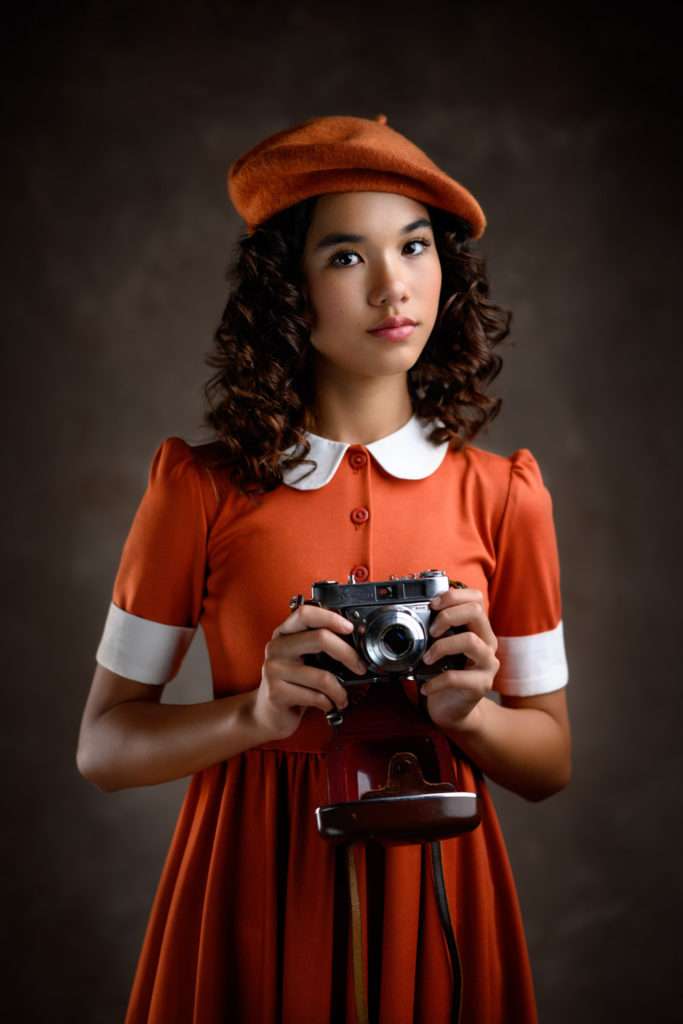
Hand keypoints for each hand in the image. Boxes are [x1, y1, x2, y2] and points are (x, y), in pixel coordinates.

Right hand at [251, 603, 367, 740]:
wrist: (268, 713)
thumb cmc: (292, 683)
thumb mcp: (303, 658)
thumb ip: (320, 645)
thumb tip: (356, 639)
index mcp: (284, 633)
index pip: (305, 613)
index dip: (330, 617)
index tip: (350, 628)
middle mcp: (276, 647)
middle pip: (320, 639)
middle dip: (348, 654)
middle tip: (360, 667)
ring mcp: (274, 670)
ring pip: (322, 676)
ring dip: (340, 690)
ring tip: (342, 695)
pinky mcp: (277, 693)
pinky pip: (315, 696)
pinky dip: (329, 703)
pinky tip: (328, 704)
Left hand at [420, 586, 499, 731]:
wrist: (453, 709)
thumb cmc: (445, 673)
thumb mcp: (441, 647)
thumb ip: (436, 630)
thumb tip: (414, 613)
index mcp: (478, 629)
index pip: (476, 598)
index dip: (454, 595)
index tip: (433, 604)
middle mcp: (487, 642)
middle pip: (476, 612)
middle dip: (448, 616)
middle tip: (431, 631)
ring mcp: (488, 663)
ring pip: (470, 641)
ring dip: (442, 646)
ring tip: (426, 659)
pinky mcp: (481, 685)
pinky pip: (458, 677)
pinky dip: (436, 681)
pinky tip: (425, 687)